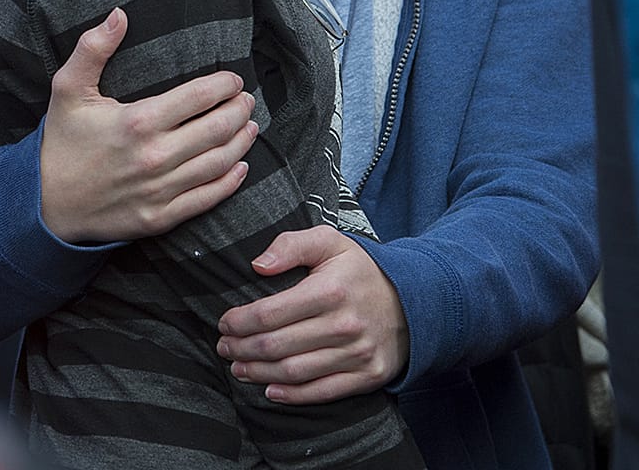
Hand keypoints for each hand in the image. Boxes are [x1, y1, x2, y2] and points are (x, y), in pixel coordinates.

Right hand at [40, 7, 258, 243]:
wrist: (45, 204)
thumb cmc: (62, 142)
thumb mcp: (68, 89)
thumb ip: (93, 49)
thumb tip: (119, 13)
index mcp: (138, 121)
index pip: (198, 97)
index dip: (224, 85)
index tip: (233, 79)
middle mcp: (154, 156)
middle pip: (216, 128)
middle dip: (239, 110)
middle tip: (247, 100)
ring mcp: (159, 190)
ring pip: (218, 162)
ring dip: (241, 142)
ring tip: (251, 126)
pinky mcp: (160, 217)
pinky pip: (207, 198)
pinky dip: (230, 181)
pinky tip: (241, 166)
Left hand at [215, 227, 409, 402]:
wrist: (414, 300)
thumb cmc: (360, 271)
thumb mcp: (331, 242)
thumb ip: (292, 245)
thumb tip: (258, 265)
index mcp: (331, 289)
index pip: (270, 313)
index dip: (239, 321)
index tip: (224, 323)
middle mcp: (344, 324)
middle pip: (276, 346)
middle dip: (242, 349)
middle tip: (224, 347)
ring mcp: (358, 354)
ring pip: (293, 372)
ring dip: (258, 373)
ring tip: (238, 367)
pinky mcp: (368, 376)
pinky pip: (321, 392)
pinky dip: (291, 396)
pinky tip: (269, 390)